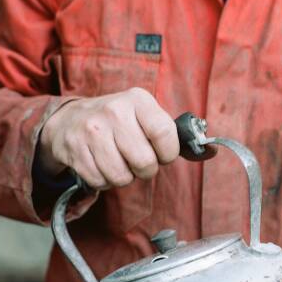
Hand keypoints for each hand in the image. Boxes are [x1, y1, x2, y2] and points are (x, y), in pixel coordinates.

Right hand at [38, 88, 178, 190]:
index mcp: (138, 99)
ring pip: (121, 176)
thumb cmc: (118, 121)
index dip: (168, 153)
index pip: (164, 133)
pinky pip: (100, 181)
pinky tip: (101, 163)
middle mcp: (114, 111)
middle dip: (146, 169)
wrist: (70, 119)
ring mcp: (92, 130)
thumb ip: (172, 133)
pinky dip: (104, 180)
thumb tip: (210, 151)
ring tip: (119, 160)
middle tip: (138, 159)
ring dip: (124, 176)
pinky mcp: (75, 149)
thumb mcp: (144, 114)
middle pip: (144, 162)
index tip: (163, 154)